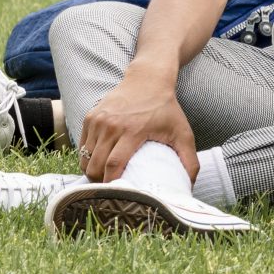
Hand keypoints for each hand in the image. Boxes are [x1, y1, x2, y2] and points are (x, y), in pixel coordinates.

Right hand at [77, 58, 196, 183]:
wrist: (148, 79)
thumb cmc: (166, 108)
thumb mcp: (183, 132)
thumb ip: (189, 159)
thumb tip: (190, 185)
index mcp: (133, 130)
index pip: (113, 164)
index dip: (111, 182)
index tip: (118, 193)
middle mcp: (111, 125)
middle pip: (95, 165)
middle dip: (99, 182)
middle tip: (109, 189)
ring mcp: (98, 120)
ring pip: (85, 157)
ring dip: (91, 171)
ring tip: (103, 178)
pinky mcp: (90, 117)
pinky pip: (82, 145)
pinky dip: (87, 157)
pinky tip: (99, 161)